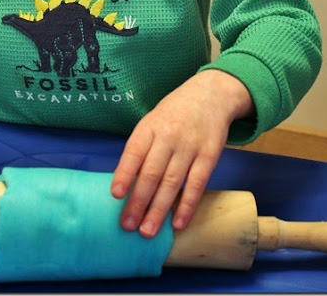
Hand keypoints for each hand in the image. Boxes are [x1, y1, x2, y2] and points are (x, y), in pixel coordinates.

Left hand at [111, 70, 252, 237]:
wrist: (210, 94)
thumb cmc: (174, 113)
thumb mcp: (153, 120)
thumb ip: (141, 147)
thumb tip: (125, 183)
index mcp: (150, 126)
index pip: (134, 152)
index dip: (124, 173)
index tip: (115, 194)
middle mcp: (169, 136)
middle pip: (151, 172)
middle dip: (138, 201)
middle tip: (127, 225)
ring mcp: (190, 146)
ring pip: (172, 182)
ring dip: (158, 209)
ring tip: (147, 231)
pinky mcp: (209, 155)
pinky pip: (197, 184)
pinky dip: (187, 205)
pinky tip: (177, 222)